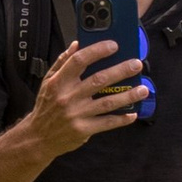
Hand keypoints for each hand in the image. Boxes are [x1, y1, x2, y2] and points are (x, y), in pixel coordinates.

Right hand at [27, 36, 148, 159]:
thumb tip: (77, 44)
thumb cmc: (46, 107)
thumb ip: (62, 62)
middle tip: (136, 64)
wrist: (38, 137)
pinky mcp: (83, 129)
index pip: (79, 60)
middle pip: (99, 80)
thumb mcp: (48, 82)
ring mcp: (77, 114)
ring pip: (108, 102)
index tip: (113, 46)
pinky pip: (107, 123)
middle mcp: (68, 97)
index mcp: (59, 82)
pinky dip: (121, 118)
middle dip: (121, 70)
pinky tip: (132, 113)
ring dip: (128, 95)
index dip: (97, 51)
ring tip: (143, 89)